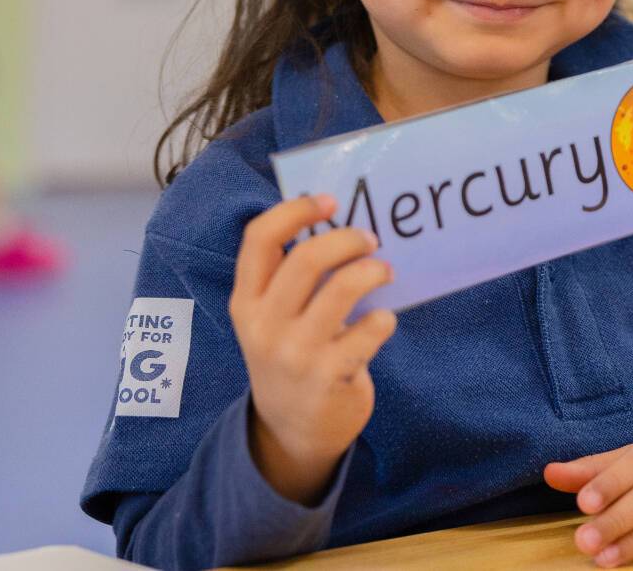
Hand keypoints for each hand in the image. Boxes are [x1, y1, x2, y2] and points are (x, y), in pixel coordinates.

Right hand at [229, 194, 395, 504]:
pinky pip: (368, 331)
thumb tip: (341, 223)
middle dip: (347, 239)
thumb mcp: (273, 319)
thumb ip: (291, 280)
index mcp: (247, 302)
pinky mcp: (329, 376)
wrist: (292, 432)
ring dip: (373, 271)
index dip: (295, 211)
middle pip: (306, 259)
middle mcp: (265, 326)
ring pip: (342, 289)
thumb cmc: (292, 355)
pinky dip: (384, 319)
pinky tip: (383, 321)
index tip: (329, 201)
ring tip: (385, 272)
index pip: (259, 239)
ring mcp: (296, 353)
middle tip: (371, 239)